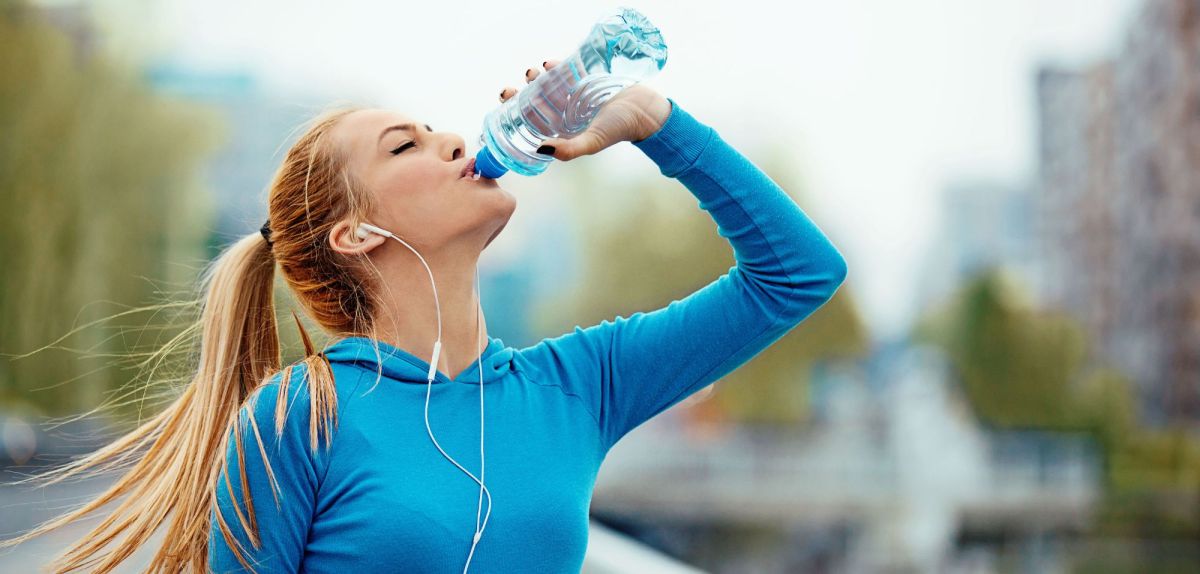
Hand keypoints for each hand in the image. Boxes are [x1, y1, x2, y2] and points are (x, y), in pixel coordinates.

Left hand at [499, 59, 670, 161]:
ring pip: (549, 85)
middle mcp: (567, 113)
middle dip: (522, 93)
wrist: (644, 109)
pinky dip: (556, 67)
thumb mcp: (592, 142)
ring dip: (537, 78)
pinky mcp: (586, 81)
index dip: (517, 113)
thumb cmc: (619, 129)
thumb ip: (569, 149)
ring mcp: (575, 96)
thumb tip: (541, 149)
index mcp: (564, 130)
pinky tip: (549, 64)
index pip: (535, 122)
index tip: (506, 102)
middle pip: (537, 102)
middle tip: (512, 87)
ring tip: (532, 71)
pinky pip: (566, 72)